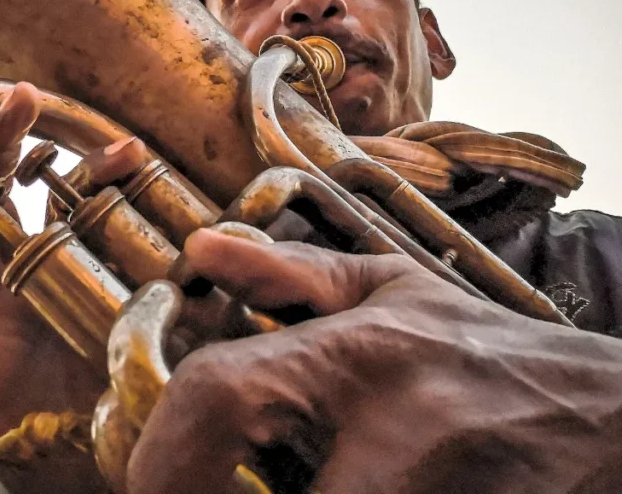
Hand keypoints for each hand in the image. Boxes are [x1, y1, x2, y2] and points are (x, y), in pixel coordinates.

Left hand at [128, 230, 621, 493]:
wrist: (605, 420)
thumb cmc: (488, 353)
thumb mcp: (394, 292)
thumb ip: (289, 275)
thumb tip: (201, 248)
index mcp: (358, 353)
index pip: (221, 392)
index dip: (162, 452)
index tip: (142, 480)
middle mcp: (390, 426)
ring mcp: (430, 493)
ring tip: (252, 492)